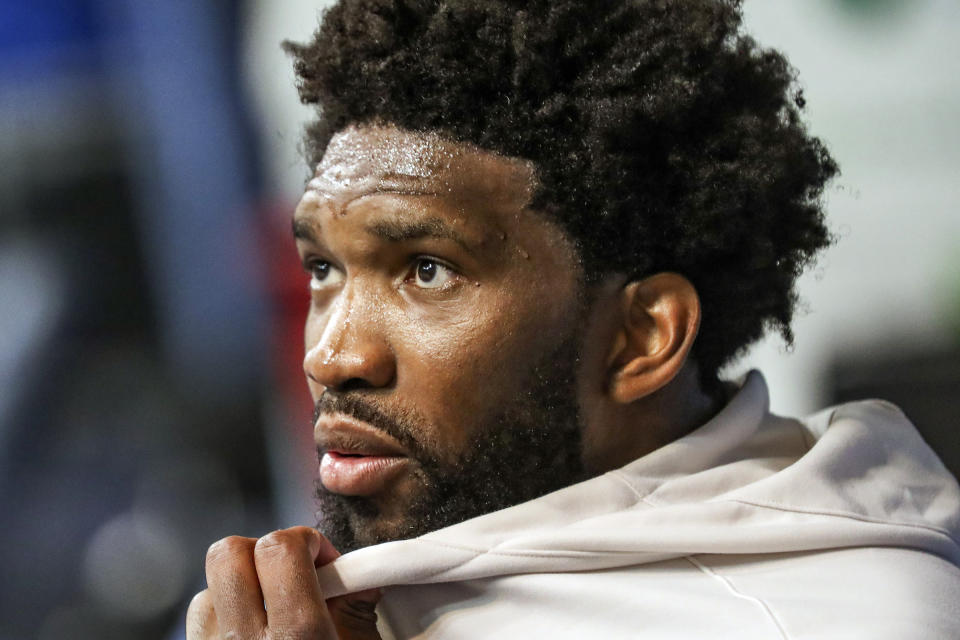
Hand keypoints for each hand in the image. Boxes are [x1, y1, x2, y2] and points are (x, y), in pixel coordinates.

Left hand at [187, 526, 381, 638]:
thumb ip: (359, 614)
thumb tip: (362, 578)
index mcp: (297, 638)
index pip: (280, 548)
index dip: (305, 539)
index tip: (322, 558)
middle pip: (228, 553)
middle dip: (263, 550)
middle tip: (292, 574)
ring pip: (207, 590)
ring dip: (242, 590)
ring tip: (272, 614)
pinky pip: (199, 626)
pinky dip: (224, 620)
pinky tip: (252, 636)